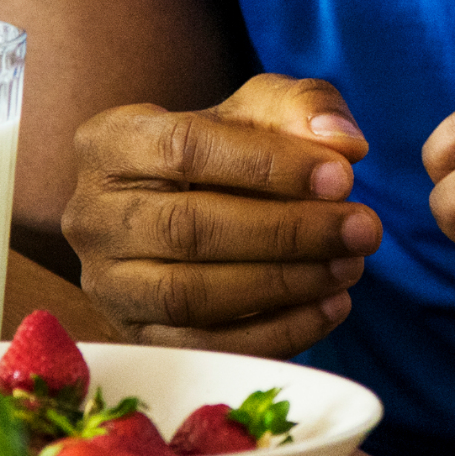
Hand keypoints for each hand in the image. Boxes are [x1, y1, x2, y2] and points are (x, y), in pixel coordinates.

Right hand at [61, 74, 380, 355]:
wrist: (179, 208)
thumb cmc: (222, 152)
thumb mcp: (255, 110)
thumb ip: (300, 108)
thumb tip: (343, 142)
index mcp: (110, 142)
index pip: (186, 148)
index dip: (269, 165)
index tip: (343, 175)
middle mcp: (92, 215)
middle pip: (189, 228)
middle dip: (288, 231)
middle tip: (362, 228)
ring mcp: (107, 284)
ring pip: (192, 295)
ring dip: (284, 284)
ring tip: (351, 266)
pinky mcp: (134, 337)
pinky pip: (203, 348)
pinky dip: (274, 333)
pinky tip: (330, 307)